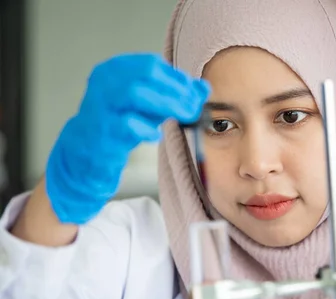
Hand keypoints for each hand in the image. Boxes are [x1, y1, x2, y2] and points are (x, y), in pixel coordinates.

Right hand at [45, 53, 209, 223]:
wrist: (87, 152)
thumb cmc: (120, 124)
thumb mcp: (149, 106)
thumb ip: (174, 95)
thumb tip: (204, 88)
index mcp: (114, 70)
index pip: (150, 64)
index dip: (177, 78)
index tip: (194, 92)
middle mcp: (104, 83)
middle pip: (146, 75)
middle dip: (175, 90)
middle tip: (193, 107)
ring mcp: (100, 105)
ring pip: (135, 94)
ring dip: (167, 105)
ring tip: (184, 116)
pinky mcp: (101, 131)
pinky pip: (127, 125)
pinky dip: (146, 129)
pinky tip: (155, 136)